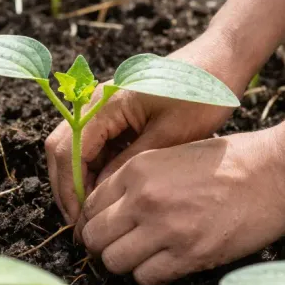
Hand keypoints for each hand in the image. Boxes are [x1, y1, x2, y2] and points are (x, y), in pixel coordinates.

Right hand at [45, 36, 250, 222]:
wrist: (222, 61)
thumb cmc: (202, 93)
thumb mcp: (169, 135)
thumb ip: (130, 164)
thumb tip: (101, 195)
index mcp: (107, 102)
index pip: (68, 150)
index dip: (70, 189)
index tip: (80, 221)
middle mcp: (97, 100)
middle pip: (62, 148)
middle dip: (68, 187)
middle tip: (80, 223)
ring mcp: (105, 105)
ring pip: (75, 148)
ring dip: (80, 180)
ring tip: (93, 215)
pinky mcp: (118, 113)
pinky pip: (96, 144)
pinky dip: (96, 169)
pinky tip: (109, 194)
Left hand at [75, 129, 284, 284]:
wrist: (277, 171)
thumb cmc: (232, 159)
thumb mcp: (174, 153)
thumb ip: (141, 176)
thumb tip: (116, 204)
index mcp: (138, 169)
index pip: (90, 205)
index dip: (94, 220)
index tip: (105, 227)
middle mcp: (144, 198)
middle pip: (95, 236)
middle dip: (102, 244)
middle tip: (119, 245)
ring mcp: (165, 228)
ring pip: (114, 262)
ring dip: (124, 262)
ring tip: (143, 255)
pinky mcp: (189, 254)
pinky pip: (146, 278)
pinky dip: (150, 275)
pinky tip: (165, 263)